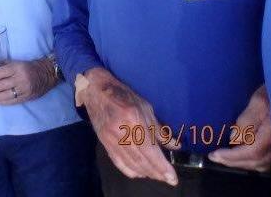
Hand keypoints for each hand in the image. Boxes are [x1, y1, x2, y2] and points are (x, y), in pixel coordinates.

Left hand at [0, 59, 52, 104]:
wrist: (46, 74)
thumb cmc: (27, 67)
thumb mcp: (16, 63)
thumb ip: (2, 66)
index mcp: (18, 68)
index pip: (1, 73)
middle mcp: (21, 79)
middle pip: (2, 85)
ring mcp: (24, 89)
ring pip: (6, 95)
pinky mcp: (27, 97)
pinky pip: (12, 101)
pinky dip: (3, 102)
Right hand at [80, 68, 177, 185]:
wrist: (95, 90)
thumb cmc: (123, 95)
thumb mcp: (145, 107)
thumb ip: (158, 128)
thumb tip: (175, 145)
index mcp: (134, 120)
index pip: (150, 150)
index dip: (162, 166)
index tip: (173, 178)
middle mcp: (121, 132)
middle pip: (141, 160)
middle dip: (157, 173)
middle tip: (168, 179)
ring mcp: (110, 139)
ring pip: (130, 163)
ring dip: (146, 173)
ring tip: (157, 176)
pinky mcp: (104, 142)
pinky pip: (118, 161)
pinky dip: (129, 170)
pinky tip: (139, 173)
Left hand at [209, 85, 270, 171]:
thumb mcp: (259, 100)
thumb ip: (248, 119)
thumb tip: (234, 139)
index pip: (253, 151)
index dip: (233, 156)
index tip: (215, 154)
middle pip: (257, 161)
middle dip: (234, 162)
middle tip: (214, 158)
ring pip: (263, 164)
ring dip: (242, 164)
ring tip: (224, 158)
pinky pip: (268, 162)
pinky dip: (252, 162)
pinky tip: (240, 157)